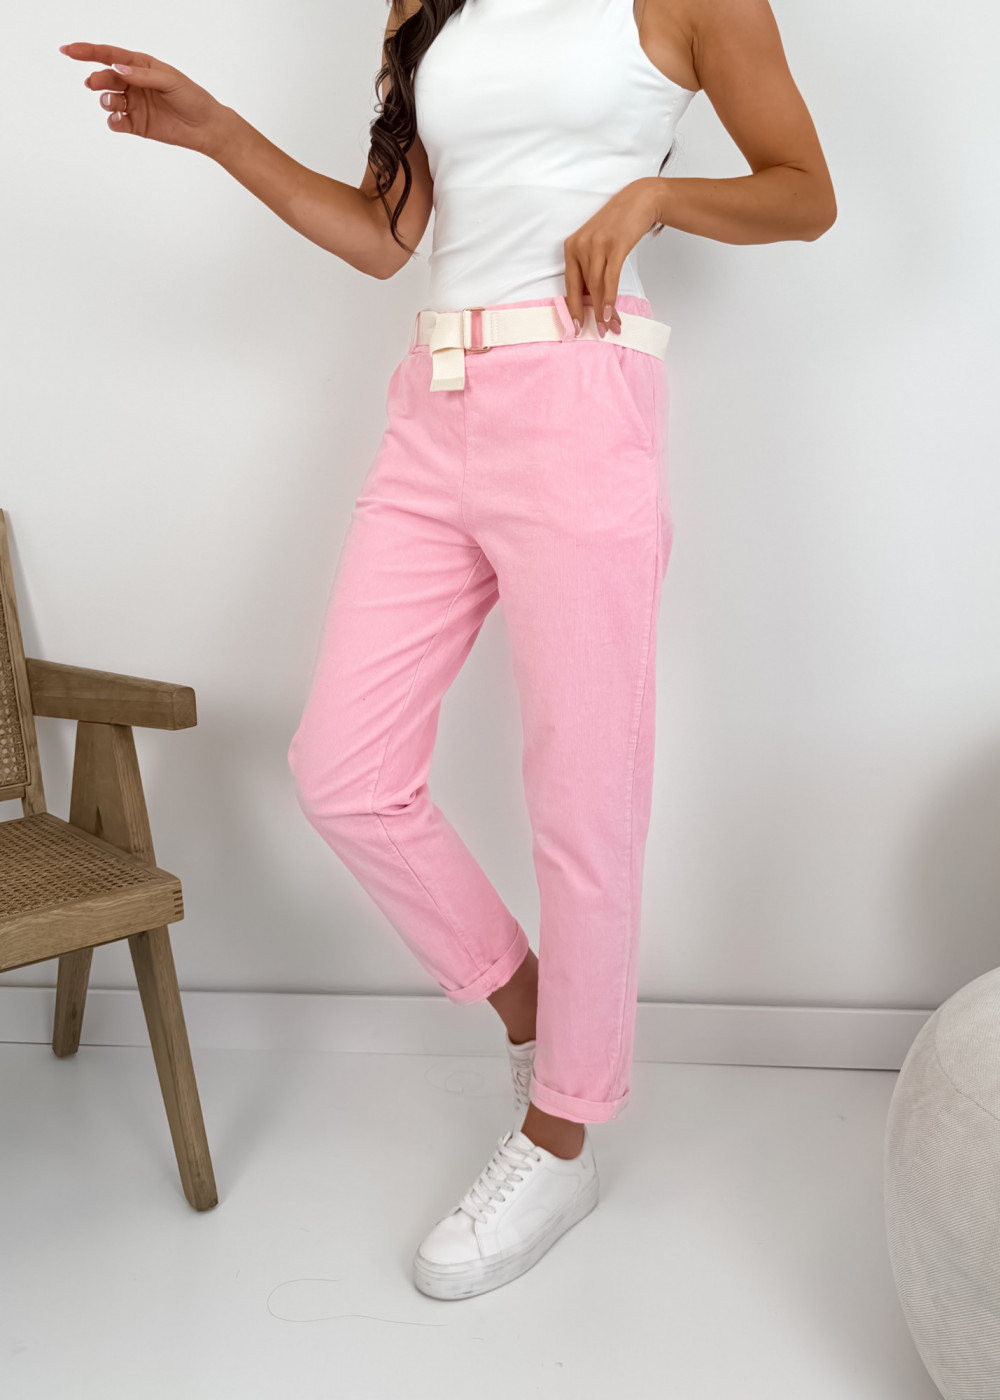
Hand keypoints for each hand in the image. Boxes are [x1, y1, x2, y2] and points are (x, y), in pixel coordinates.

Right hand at [59, 43, 229, 156]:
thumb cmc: (192, 98)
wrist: (206, 127)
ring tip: (112, 102)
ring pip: (108, 99)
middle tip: (93, 84)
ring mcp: (134, 104)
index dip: (88, 52)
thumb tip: (117, 69)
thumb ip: (142, 75)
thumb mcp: (169, 80)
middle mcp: (134, 84)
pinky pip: (116, 122)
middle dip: (97, 79)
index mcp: (141, 66)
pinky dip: (113, 120)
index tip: (68, 50)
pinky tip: (119, 120)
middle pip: (106, 77)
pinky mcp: (136, 125)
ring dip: (105, 99)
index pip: (110, 56)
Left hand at [563, 178, 662, 336]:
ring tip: (611, 326)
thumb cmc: (617, 225)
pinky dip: (610, 298)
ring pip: (597, 286)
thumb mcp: (596, 245)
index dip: (573, 309)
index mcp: (571, 247)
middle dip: (591, 314)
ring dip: (604, 310)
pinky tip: (611, 312)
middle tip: (599, 333)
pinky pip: (610, 278)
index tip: (575, 328)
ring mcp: (597, 245)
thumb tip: (592, 300)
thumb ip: (590, 269)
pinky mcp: (615, 245)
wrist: (639, 200)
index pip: (570, 285)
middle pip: (585, 288)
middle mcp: (580, 246)